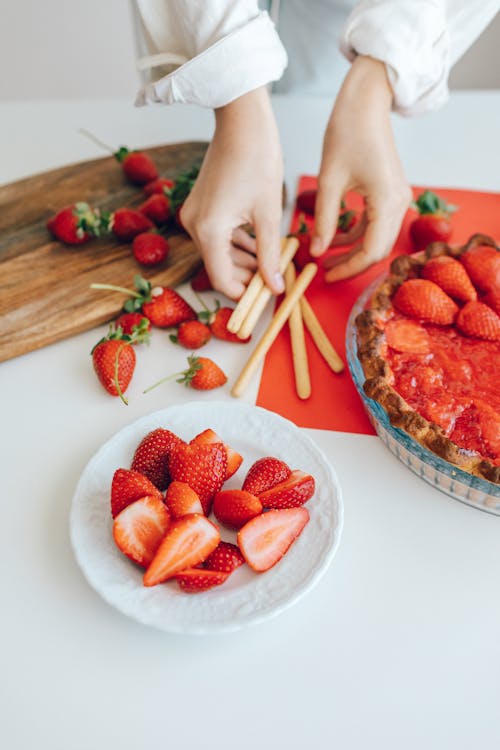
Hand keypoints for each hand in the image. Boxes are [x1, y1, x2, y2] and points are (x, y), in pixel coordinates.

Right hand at [181, 87, 283, 298]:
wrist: (241, 119)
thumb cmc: (258, 159)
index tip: (267, 298)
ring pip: (220, 253)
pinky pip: (218, 236)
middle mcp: (194, 225)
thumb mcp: (269, 214)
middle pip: (220, 267)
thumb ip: (270, 256)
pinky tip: (260, 246)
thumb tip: (276, 287)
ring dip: (245, 261)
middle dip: (248, 277)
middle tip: (277, 280)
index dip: (245, 294)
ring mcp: (194, 215)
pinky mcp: (200, 206)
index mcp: (209, 230)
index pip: (223, 280)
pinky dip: (237, 244)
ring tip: (274, 263)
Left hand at [311, 56, 411, 280]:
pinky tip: (333, 238)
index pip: (372, 250)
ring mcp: (398, 197)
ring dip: (352, 249)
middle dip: (351, 263)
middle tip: (324, 271)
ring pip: (377, 238)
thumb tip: (316, 252)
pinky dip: (356, 233)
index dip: (349, 268)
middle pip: (378, 248)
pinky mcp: (390, 193)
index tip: (325, 275)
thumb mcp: (328, 180)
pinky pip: (375, 223)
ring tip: (324, 257)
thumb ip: (324, 220)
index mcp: (387, 200)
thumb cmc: (347, 131)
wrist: (367, 101)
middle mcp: (399, 202)